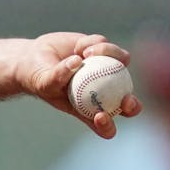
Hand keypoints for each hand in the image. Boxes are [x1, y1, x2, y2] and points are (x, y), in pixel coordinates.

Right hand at [15, 32, 141, 137]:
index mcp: (89, 110)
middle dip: (131, 105)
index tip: (99, 115)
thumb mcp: (45, 81)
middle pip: (127, 104)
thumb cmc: (39, 77)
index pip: (104, 126)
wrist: (38, 57)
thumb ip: (58, 75)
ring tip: (85, 53)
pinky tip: (80, 46)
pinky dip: (96, 44)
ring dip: (108, 54)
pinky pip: (111, 47)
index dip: (107, 125)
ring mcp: (108, 71)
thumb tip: (76, 62)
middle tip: (125, 98)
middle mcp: (104, 93)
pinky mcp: (107, 52)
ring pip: (123, 63)